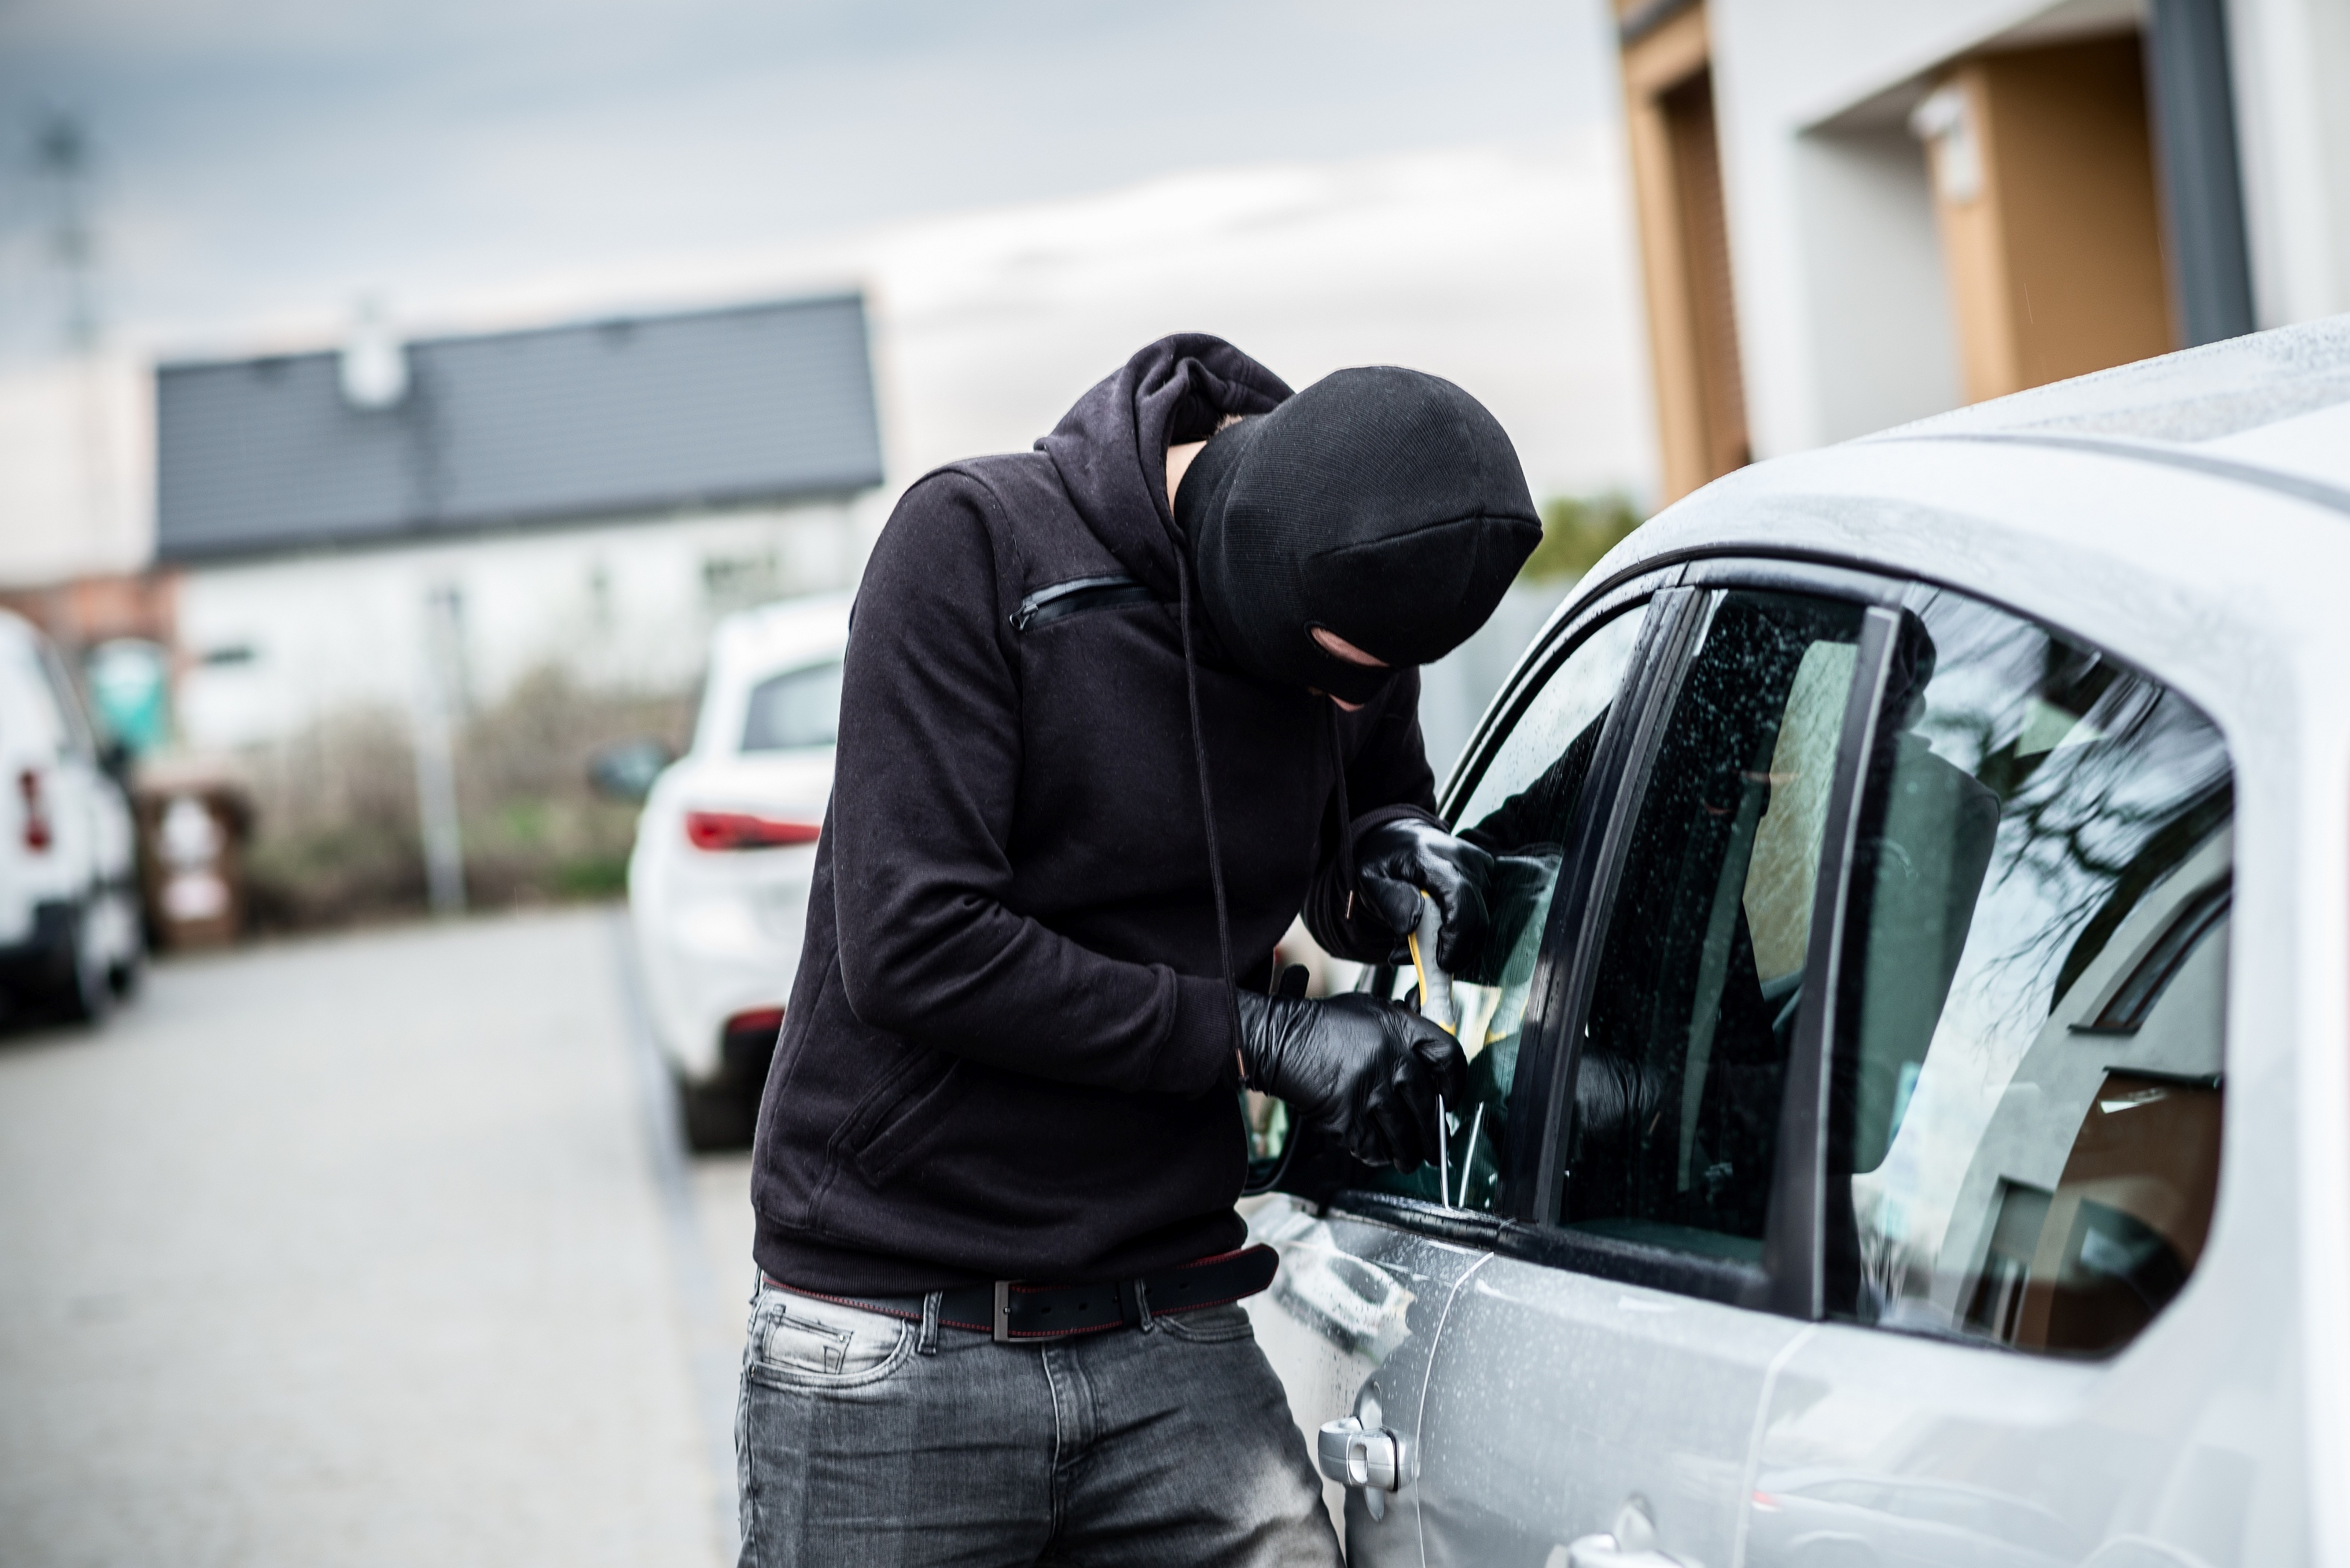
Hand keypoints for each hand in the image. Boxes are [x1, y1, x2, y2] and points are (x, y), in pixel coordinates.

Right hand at [1234, 990, 1465, 1170]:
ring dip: (1408, 1154)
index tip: (1452, 1098)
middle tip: (1434, 1148)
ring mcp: (1370, 1091)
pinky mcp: (1348, 1117)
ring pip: (1404, 1135)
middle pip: (1429, 1107)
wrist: (1279, 1041)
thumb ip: (1401, 1029)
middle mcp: (1391, 1060)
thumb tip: (1427, 1058)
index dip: (1456, 1082)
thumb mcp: (1369, 1011)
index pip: (1449, 1057)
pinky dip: (1378, 1155)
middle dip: (1434, 1135)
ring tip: (1408, 1160)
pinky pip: (1373, 1147)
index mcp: (1401, 1029)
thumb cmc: (1323, 1026)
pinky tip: (1378, 1154)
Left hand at [1355, 818, 1493, 970]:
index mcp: (1432, 857)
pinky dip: (1460, 928)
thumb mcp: (1371, 880)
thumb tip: (1411, 926)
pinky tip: (1437, 927)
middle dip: (1455, 950)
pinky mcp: (1485, 872)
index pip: (1459, 901)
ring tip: (1421, 939)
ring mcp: (1479, 864)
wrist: (1397, 835)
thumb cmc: (1384, 860)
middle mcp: (1463, 858)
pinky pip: (1480, 910)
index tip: (1441, 963)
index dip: (1455, 939)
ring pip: (1479, 918)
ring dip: (1455, 940)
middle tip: (1428, 964)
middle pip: (1476, 917)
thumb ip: (1391, 903)